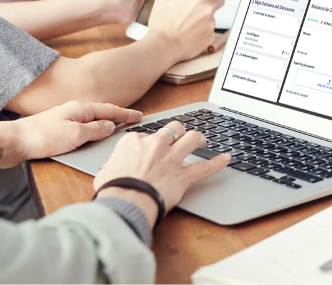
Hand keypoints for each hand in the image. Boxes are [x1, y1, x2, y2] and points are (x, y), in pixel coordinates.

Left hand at [15, 101, 141, 159]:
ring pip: (91, 122)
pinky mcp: (57, 131)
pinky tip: (93, 139)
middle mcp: (73, 112)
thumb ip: (95, 130)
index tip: (139, 116)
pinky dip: (92, 133)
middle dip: (117, 117)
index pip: (109, 110)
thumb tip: (110, 126)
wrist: (13, 142)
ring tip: (117, 130)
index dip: (126, 114)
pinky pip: (81, 129)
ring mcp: (64, 120)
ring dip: (105, 125)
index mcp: (80, 109)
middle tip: (132, 121)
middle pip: (101, 113)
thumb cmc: (42, 137)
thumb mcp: (75, 135)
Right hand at [93, 121, 229, 226]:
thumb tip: (112, 170)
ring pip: (191, 139)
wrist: (125, 202)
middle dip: (178, 131)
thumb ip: (113, 166)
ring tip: (202, 140)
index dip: (149, 142)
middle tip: (180, 136)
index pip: (146, 135)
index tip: (150, 150)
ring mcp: (171, 159)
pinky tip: (226, 158)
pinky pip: (205, 167)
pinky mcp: (182, 176)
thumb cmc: (113, 189)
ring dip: (198, 138)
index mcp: (134, 142)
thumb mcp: (104, 172)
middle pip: (172, 129)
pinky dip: (217, 163)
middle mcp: (156, 145)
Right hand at [147, 0, 229, 61]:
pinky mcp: (210, 38)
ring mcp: (211, 25)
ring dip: (204, 17)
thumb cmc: (162, 23)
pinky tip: (189, 33)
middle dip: (210, 0)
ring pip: (212, 16)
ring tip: (186, 24)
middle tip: (194, 6)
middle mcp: (208, 10)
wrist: (163, 47)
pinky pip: (210, 30)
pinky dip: (202, 30)